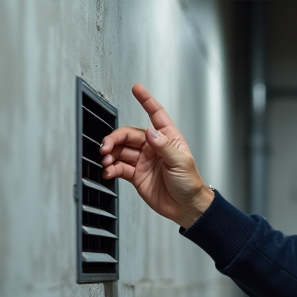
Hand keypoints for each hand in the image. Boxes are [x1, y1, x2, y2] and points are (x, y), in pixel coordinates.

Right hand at [99, 84, 213, 227]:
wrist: (186, 208)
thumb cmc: (190, 184)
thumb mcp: (181, 162)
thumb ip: (165, 146)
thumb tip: (150, 131)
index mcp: (168, 139)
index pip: (156, 115)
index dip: (146, 101)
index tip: (137, 89)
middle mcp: (153, 147)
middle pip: (128, 135)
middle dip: (114, 139)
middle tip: (106, 147)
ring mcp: (143, 161)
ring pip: (120, 151)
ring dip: (110, 154)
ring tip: (106, 160)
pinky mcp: (136, 175)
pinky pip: (119, 167)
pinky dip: (111, 169)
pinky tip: (108, 171)